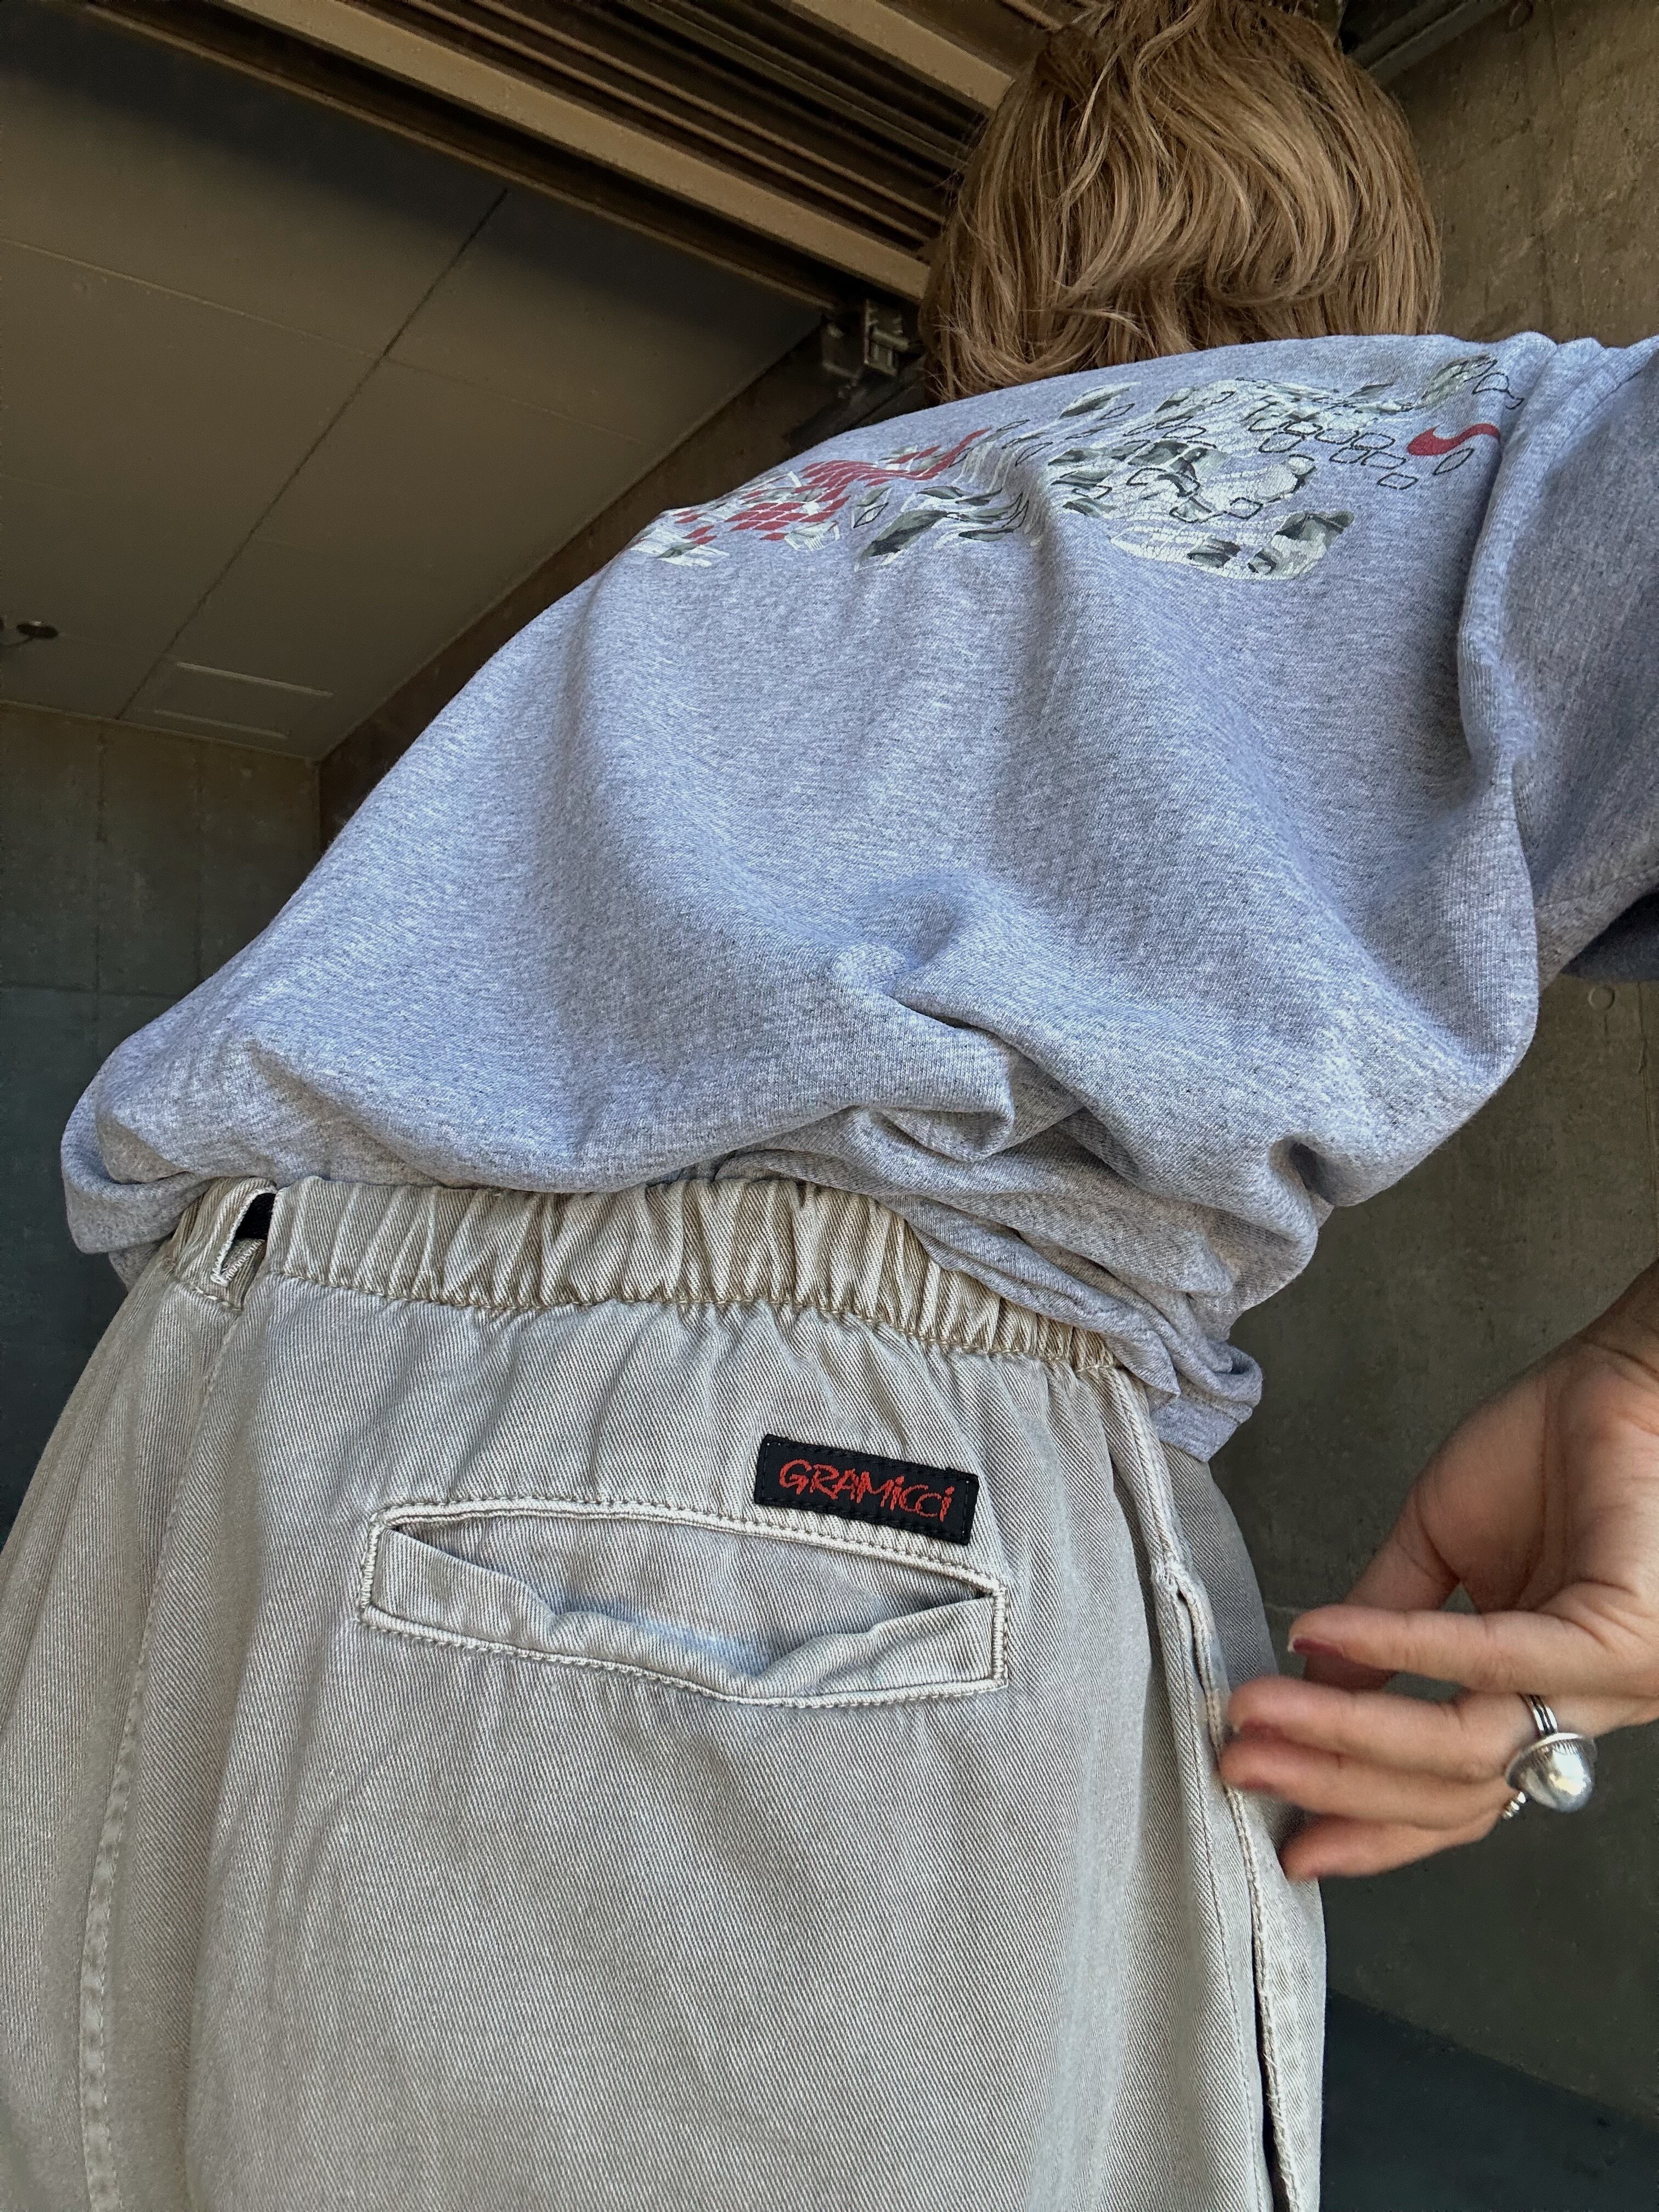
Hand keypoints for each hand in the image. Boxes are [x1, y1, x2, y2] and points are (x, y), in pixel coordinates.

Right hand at [1216, 1259, 1658, 1879]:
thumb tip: (1309, 1687)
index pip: (1454, 1792)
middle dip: (1334, 1784)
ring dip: (1346, 1730)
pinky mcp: (1623, 1637)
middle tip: (1242, 1766)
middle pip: (1452, 1787)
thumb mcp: (1440, 1547)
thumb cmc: (1551, 1453)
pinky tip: (1325, 1634)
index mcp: (1538, 1695)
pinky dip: (1401, 1648)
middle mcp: (1581, 1709)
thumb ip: (1382, 1620)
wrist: (1627, 1378)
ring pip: (1466, 1743)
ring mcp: (1610, 1683)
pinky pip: (1496, 1659)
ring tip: (1261, 1713)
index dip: (1370, 1824)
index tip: (1288, 1840)